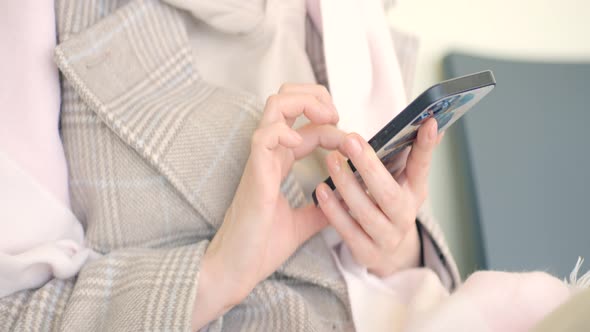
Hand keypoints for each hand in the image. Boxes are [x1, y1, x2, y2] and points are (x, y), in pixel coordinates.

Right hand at [192, 84, 344, 329]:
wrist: (237, 269)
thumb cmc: (261, 246)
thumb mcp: (302, 224)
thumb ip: (321, 210)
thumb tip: (343, 204)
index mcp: (278, 163)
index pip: (304, 126)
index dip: (329, 126)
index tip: (349, 141)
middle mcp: (269, 155)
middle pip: (285, 100)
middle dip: (315, 97)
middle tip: (336, 115)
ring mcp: (260, 161)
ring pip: (275, 107)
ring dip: (304, 103)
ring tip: (326, 119)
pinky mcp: (254, 174)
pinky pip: (264, 136)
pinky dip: (284, 130)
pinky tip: (300, 143)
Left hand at [315, 118, 442, 277]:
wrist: (389, 251)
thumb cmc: (390, 204)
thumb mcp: (405, 182)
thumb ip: (412, 154)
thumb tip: (430, 122)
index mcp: (415, 192)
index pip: (422, 167)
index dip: (426, 147)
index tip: (428, 121)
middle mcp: (405, 216)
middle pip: (388, 193)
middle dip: (369, 166)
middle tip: (350, 140)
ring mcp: (387, 238)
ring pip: (366, 213)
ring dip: (346, 186)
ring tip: (331, 161)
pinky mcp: (367, 252)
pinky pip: (347, 231)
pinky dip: (334, 211)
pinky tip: (320, 192)